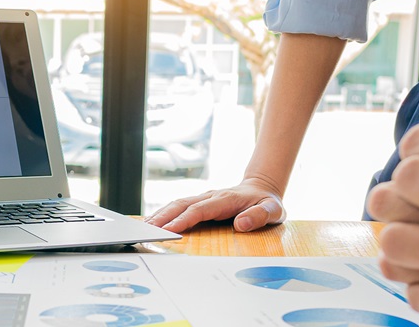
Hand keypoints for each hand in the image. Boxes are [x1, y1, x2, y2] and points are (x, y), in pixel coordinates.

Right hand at [145, 178, 284, 232]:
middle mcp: (211, 196)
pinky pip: (180, 206)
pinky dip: (165, 212)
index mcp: (226, 199)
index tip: (169, 230)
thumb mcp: (273, 210)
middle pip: (182, 204)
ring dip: (161, 214)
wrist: (262, 188)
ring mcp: (204, 198)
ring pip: (178, 203)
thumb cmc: (267, 202)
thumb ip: (259, 216)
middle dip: (164, 217)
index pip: (200, 210)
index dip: (183, 219)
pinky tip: (153, 221)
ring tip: (145, 227)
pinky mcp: (200, 202)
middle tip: (148, 230)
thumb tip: (241, 224)